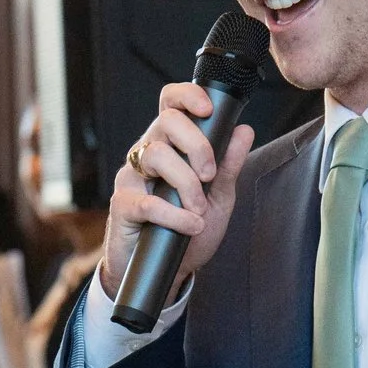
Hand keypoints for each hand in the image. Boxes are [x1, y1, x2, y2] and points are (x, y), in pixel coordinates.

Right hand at [100, 82, 256, 298]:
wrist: (167, 271)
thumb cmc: (188, 231)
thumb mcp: (218, 198)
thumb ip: (229, 165)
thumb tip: (244, 131)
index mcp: (171, 145)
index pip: (171, 104)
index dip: (187, 96)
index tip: (208, 110)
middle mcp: (148, 153)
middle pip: (167, 122)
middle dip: (197, 146)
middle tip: (209, 176)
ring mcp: (132, 178)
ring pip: (157, 155)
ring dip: (187, 184)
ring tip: (199, 210)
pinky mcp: (123, 205)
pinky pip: (148, 201)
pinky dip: (175, 215)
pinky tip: (190, 226)